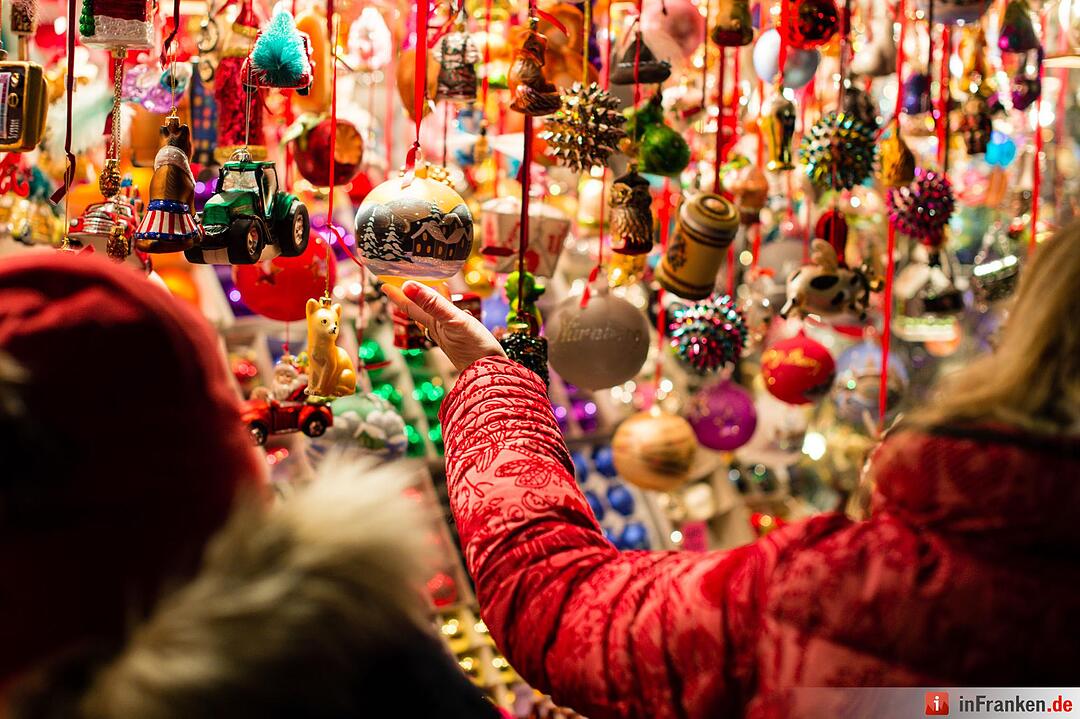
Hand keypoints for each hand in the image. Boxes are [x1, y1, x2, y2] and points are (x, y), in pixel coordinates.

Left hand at [382, 281, 505, 371]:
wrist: (491, 375)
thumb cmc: (474, 349)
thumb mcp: (453, 321)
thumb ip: (432, 303)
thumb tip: (407, 285)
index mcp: (433, 324)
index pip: (410, 306)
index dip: (397, 295)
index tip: (383, 284)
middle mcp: (439, 330)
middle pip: (422, 309)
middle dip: (414, 296)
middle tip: (406, 283)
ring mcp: (451, 335)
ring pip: (437, 314)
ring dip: (434, 300)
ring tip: (436, 286)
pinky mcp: (463, 340)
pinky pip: (453, 320)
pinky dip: (453, 310)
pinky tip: (461, 310)